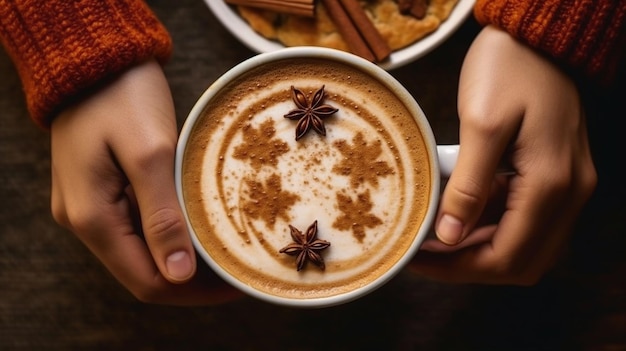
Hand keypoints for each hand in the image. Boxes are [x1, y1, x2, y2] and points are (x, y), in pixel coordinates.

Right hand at [50, 60, 239, 303]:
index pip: (145, 282)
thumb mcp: (148, 153)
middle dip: (193, 278)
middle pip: (144, 272)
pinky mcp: (103, 191)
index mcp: (92, 217)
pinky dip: (172, 233)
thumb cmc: (124, 96)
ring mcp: (91, 207)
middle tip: (239, 267)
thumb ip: (161, 216)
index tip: (236, 282)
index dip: (193, 291)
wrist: (97, 57)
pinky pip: (139, 227)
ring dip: (184, 257)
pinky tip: (200, 224)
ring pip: (143, 252)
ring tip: (227, 249)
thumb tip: (177, 275)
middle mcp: (86, 222)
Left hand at [410, 26, 596, 284]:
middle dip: (468, 265)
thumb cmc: (508, 69)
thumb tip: (449, 237)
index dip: (458, 267)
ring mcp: (567, 186)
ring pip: (524, 246)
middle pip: (520, 262)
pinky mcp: (555, 176)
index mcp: (552, 184)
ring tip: (432, 234)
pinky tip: (457, 212)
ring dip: (478, 249)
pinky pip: (524, 221)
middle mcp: (569, 194)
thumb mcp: (481, 124)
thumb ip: (468, 186)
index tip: (417, 258)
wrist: (535, 37)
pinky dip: (489, 227)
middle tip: (422, 252)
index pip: (507, 257)